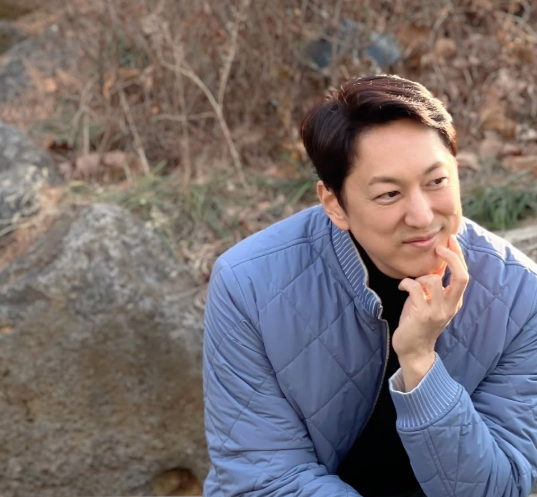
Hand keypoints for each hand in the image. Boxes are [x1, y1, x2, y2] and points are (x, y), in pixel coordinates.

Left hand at [392, 234, 468, 389]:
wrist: (413, 349)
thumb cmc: (419, 322)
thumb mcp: (431, 302)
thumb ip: (435, 286)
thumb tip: (433, 263)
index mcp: (454, 301)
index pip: (464, 275)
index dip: (458, 256)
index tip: (450, 240)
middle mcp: (450, 306)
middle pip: (462, 277)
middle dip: (452, 258)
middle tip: (439, 247)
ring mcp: (437, 311)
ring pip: (434, 280)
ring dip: (420, 277)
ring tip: (412, 283)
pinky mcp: (422, 315)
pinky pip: (415, 288)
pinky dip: (406, 283)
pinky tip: (401, 287)